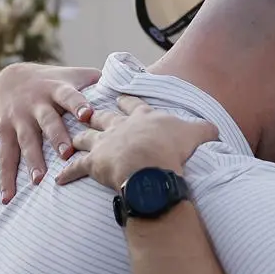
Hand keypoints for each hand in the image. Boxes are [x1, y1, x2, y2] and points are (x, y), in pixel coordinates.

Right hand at [0, 63, 100, 201]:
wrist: (9, 79)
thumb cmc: (52, 82)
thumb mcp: (71, 76)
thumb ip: (95, 81)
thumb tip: (131, 83)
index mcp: (57, 90)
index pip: (69, 96)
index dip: (78, 104)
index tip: (88, 115)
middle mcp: (37, 104)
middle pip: (48, 121)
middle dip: (56, 137)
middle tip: (66, 154)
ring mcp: (20, 119)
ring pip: (27, 141)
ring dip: (32, 160)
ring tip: (38, 179)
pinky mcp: (5, 132)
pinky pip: (6, 157)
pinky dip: (6, 178)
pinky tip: (8, 197)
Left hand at [56, 96, 216, 191]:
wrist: (150, 166)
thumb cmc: (172, 149)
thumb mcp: (197, 134)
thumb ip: (205, 130)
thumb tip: (216, 130)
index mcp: (143, 118)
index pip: (133, 105)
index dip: (126, 101)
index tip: (118, 96)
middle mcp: (120, 126)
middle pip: (104, 117)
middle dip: (95, 114)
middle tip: (86, 111)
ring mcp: (104, 143)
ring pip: (86, 137)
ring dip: (77, 138)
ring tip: (69, 140)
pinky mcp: (93, 163)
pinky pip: (76, 167)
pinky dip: (67, 173)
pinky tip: (58, 178)